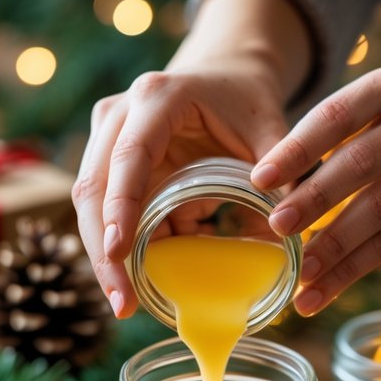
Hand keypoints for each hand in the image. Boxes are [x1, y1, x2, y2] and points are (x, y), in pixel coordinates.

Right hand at [72, 61, 288, 316]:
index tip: (120, 252)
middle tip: (122, 303)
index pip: (129, 157)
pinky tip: (144, 281)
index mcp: (157, 99)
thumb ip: (282, 176)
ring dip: (108, 257)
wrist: (224, 77)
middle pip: (93, 188)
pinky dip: (126, 249)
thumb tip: (290, 235)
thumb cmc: (246, 102)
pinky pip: (109, 213)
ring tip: (127, 304)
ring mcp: (107, 139)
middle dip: (104, 250)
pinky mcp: (109, 165)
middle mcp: (119, 116)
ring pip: (91, 205)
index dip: (121, 206)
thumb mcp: (270, 130)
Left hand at [250, 67, 380, 315]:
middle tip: (277, 228)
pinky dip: (358, 271)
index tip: (260, 180)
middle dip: (314, 201)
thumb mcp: (360, 124)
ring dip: (335, 252)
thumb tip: (262, 194)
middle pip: (361, 166)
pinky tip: (326, 288)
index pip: (335, 116)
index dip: (296, 150)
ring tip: (300, 276)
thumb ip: (317, 148)